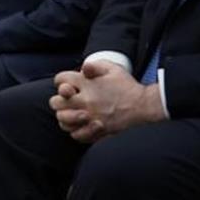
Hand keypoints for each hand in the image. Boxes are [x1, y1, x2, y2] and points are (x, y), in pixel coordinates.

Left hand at [49, 60, 164, 142]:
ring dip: (63, 116)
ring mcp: (90, 116)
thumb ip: (93, 65)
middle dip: (58, 100)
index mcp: (86, 84)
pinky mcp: (97, 130)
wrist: (143, 105)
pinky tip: (79, 126)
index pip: (60, 80)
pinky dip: (75, 131)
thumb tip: (81, 68)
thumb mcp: (111, 68)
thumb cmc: (127, 85)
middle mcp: (85, 100)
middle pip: (56, 102)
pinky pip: (77, 134)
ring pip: (63, 120)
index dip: (61, 80)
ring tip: (69, 113)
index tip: (66, 83)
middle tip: (65, 100)